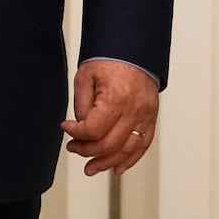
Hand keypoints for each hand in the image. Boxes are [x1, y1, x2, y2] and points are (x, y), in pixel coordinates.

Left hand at [61, 59, 159, 176]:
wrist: (133, 50)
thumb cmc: (110, 60)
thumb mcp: (85, 77)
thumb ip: (81, 106)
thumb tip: (81, 128)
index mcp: (115, 99)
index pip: (92, 130)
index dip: (75, 133)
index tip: (67, 128)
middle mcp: (133, 111)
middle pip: (108, 145)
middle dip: (87, 151)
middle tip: (75, 148)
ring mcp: (144, 116)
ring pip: (126, 151)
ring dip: (107, 163)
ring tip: (92, 168)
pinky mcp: (151, 118)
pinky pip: (143, 145)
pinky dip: (130, 160)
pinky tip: (118, 167)